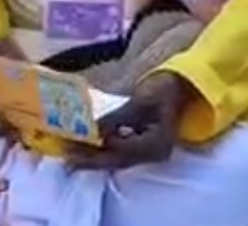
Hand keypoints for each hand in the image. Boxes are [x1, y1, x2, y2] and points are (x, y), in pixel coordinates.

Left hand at [66, 71, 192, 170]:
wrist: (181, 85)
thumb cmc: (164, 89)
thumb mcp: (139, 101)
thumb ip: (117, 118)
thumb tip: (92, 130)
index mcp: (158, 144)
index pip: (123, 152)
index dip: (98, 149)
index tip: (74, 144)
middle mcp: (155, 154)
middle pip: (117, 161)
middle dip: (90, 159)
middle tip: (65, 156)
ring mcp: (150, 153)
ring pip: (116, 158)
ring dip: (93, 156)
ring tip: (70, 152)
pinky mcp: (143, 148)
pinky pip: (119, 153)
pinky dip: (102, 149)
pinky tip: (87, 144)